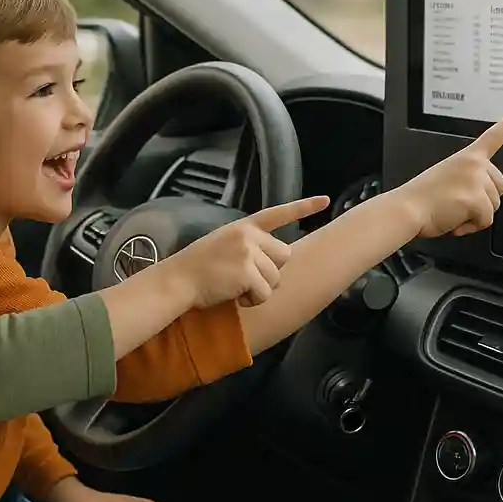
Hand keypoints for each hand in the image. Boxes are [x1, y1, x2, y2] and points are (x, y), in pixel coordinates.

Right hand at [165, 195, 331, 307]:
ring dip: (260, 289)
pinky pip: (265, 293)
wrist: (178, 280)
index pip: (278, 213)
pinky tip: (235, 296)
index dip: (303, 207)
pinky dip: (253, 300)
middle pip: (284, 256)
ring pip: (276, 278)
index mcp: (243, 226)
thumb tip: (274, 262)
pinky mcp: (247, 273)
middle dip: (270, 271)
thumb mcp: (223, 244)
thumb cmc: (198, 268)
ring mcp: (248, 253)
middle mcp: (248, 236)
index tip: (324, 201)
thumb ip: (248, 246)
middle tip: (246, 278)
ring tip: (235, 287)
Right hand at [395, 99, 502, 238]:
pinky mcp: (477, 200)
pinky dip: (471, 227)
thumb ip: (468, 179)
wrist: (406, 209)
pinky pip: (486, 221)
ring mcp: (477, 181)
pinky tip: (454, 221)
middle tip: (457, 202)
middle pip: (500, 187)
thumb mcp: (447, 177)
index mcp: (467, 156)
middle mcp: (476, 165)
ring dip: (475, 215)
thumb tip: (478, 198)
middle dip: (483, 200)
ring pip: (494, 206)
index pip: (496, 133)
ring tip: (452, 211)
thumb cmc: (421, 198)